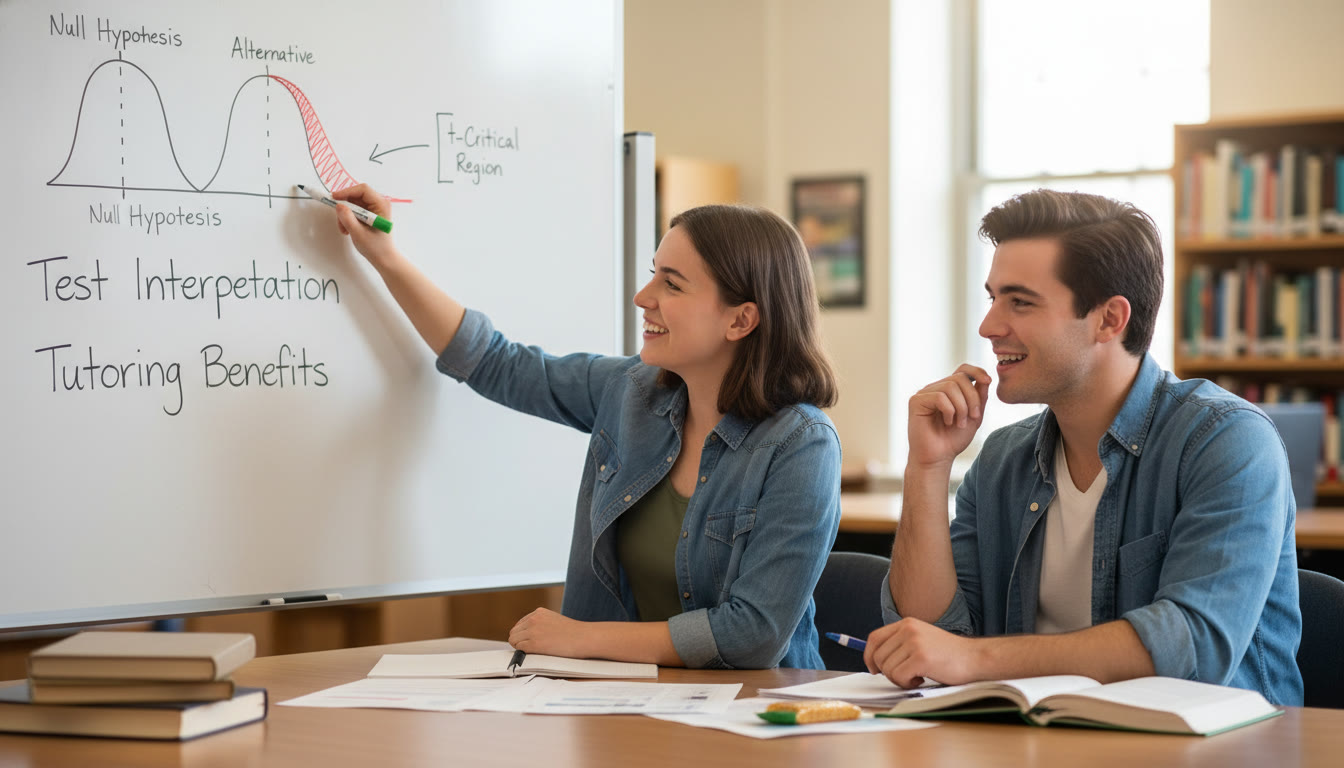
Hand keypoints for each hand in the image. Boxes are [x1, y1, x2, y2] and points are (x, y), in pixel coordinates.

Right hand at [331, 183, 397, 268]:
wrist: (384, 258)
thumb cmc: (375, 247)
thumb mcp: (358, 233)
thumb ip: (348, 218)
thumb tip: (338, 205)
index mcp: (382, 205)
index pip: (362, 190)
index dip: (346, 192)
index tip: (333, 198)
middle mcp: (379, 204)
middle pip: (356, 196)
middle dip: (345, 207)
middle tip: (339, 219)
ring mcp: (374, 209)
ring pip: (353, 204)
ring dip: (345, 215)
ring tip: (344, 229)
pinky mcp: (369, 214)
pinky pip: (354, 211)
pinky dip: (348, 218)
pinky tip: (347, 230)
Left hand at [508, 607, 591, 657]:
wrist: (584, 638)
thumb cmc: (574, 633)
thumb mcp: (554, 620)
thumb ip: (542, 624)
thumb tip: (530, 636)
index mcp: (539, 612)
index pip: (520, 624)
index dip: (523, 635)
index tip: (529, 641)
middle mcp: (533, 619)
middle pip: (514, 632)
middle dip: (520, 641)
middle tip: (529, 649)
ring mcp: (533, 631)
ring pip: (514, 640)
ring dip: (521, 647)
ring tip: (533, 652)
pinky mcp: (534, 643)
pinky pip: (519, 648)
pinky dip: (523, 653)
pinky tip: (534, 654)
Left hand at [863, 618, 980, 688]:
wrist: (975, 658)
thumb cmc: (949, 655)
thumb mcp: (921, 640)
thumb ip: (901, 644)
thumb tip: (876, 661)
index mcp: (907, 623)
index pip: (875, 638)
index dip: (869, 655)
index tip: (873, 669)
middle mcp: (908, 629)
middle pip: (878, 656)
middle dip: (888, 672)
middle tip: (906, 676)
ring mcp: (914, 642)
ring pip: (887, 669)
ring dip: (900, 679)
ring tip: (917, 676)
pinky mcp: (920, 657)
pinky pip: (899, 677)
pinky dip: (907, 683)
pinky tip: (922, 679)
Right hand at [907, 364, 990, 468]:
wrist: (938, 458)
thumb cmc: (953, 440)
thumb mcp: (974, 417)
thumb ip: (980, 398)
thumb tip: (985, 379)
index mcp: (949, 390)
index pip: (963, 370)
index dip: (976, 371)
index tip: (988, 381)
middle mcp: (935, 388)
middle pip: (959, 378)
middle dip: (972, 398)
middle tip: (973, 417)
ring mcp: (924, 393)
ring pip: (950, 386)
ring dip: (961, 407)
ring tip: (960, 423)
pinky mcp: (916, 401)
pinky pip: (939, 396)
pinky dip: (949, 410)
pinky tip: (948, 422)